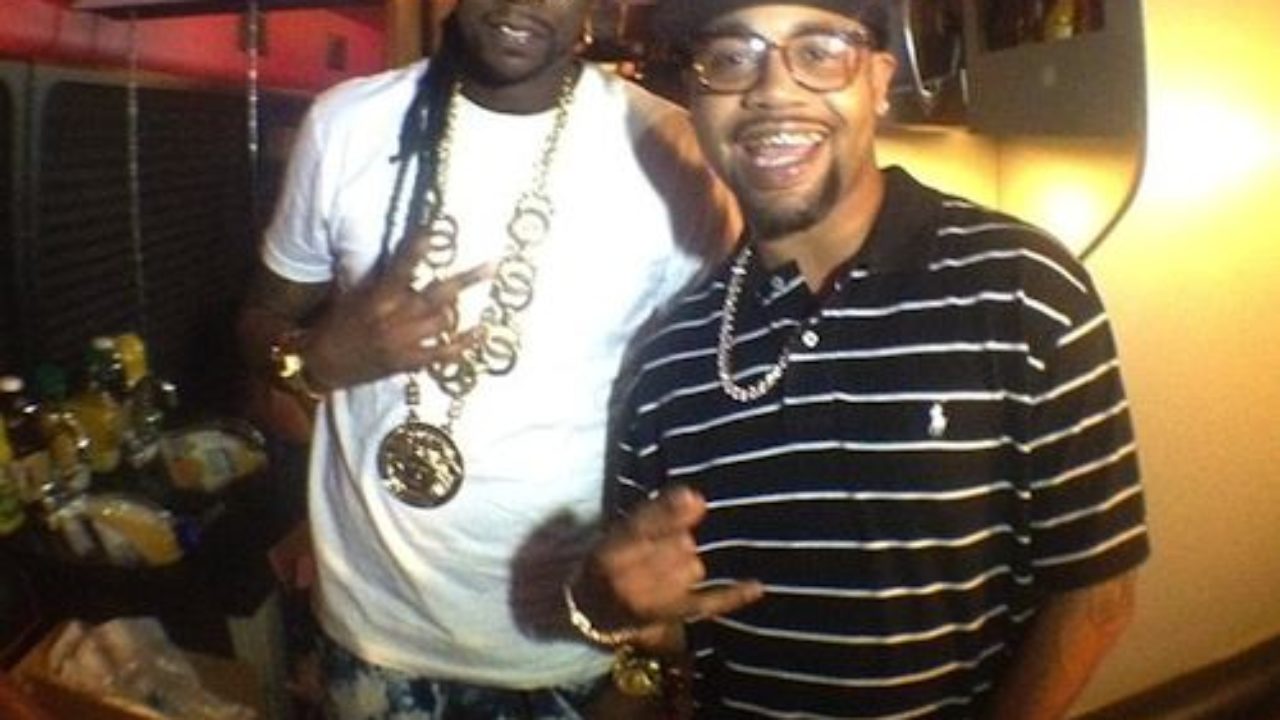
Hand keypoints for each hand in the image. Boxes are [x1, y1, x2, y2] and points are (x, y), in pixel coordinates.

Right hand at [304, 227, 494, 388]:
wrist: (321, 364)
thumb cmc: (337, 323)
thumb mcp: (354, 294)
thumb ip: (380, 278)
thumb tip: (407, 256)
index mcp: (378, 297)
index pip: (402, 266)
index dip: (419, 248)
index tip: (435, 230)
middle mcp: (394, 318)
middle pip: (437, 295)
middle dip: (466, 279)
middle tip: (493, 265)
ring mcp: (404, 342)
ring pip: (444, 320)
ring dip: (456, 308)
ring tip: (464, 299)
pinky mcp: (409, 362)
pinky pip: (444, 352)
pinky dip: (465, 343)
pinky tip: (482, 332)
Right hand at [575, 487, 763, 650]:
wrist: (591, 612)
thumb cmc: (611, 562)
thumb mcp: (619, 533)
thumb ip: (656, 512)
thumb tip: (696, 496)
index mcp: (610, 552)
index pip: (645, 527)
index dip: (670, 512)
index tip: (695, 498)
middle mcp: (628, 578)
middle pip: (678, 545)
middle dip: (676, 541)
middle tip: (658, 552)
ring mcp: (651, 601)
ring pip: (693, 567)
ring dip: (686, 564)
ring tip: (663, 572)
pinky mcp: (672, 616)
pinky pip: (708, 602)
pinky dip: (732, 595)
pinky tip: (756, 586)